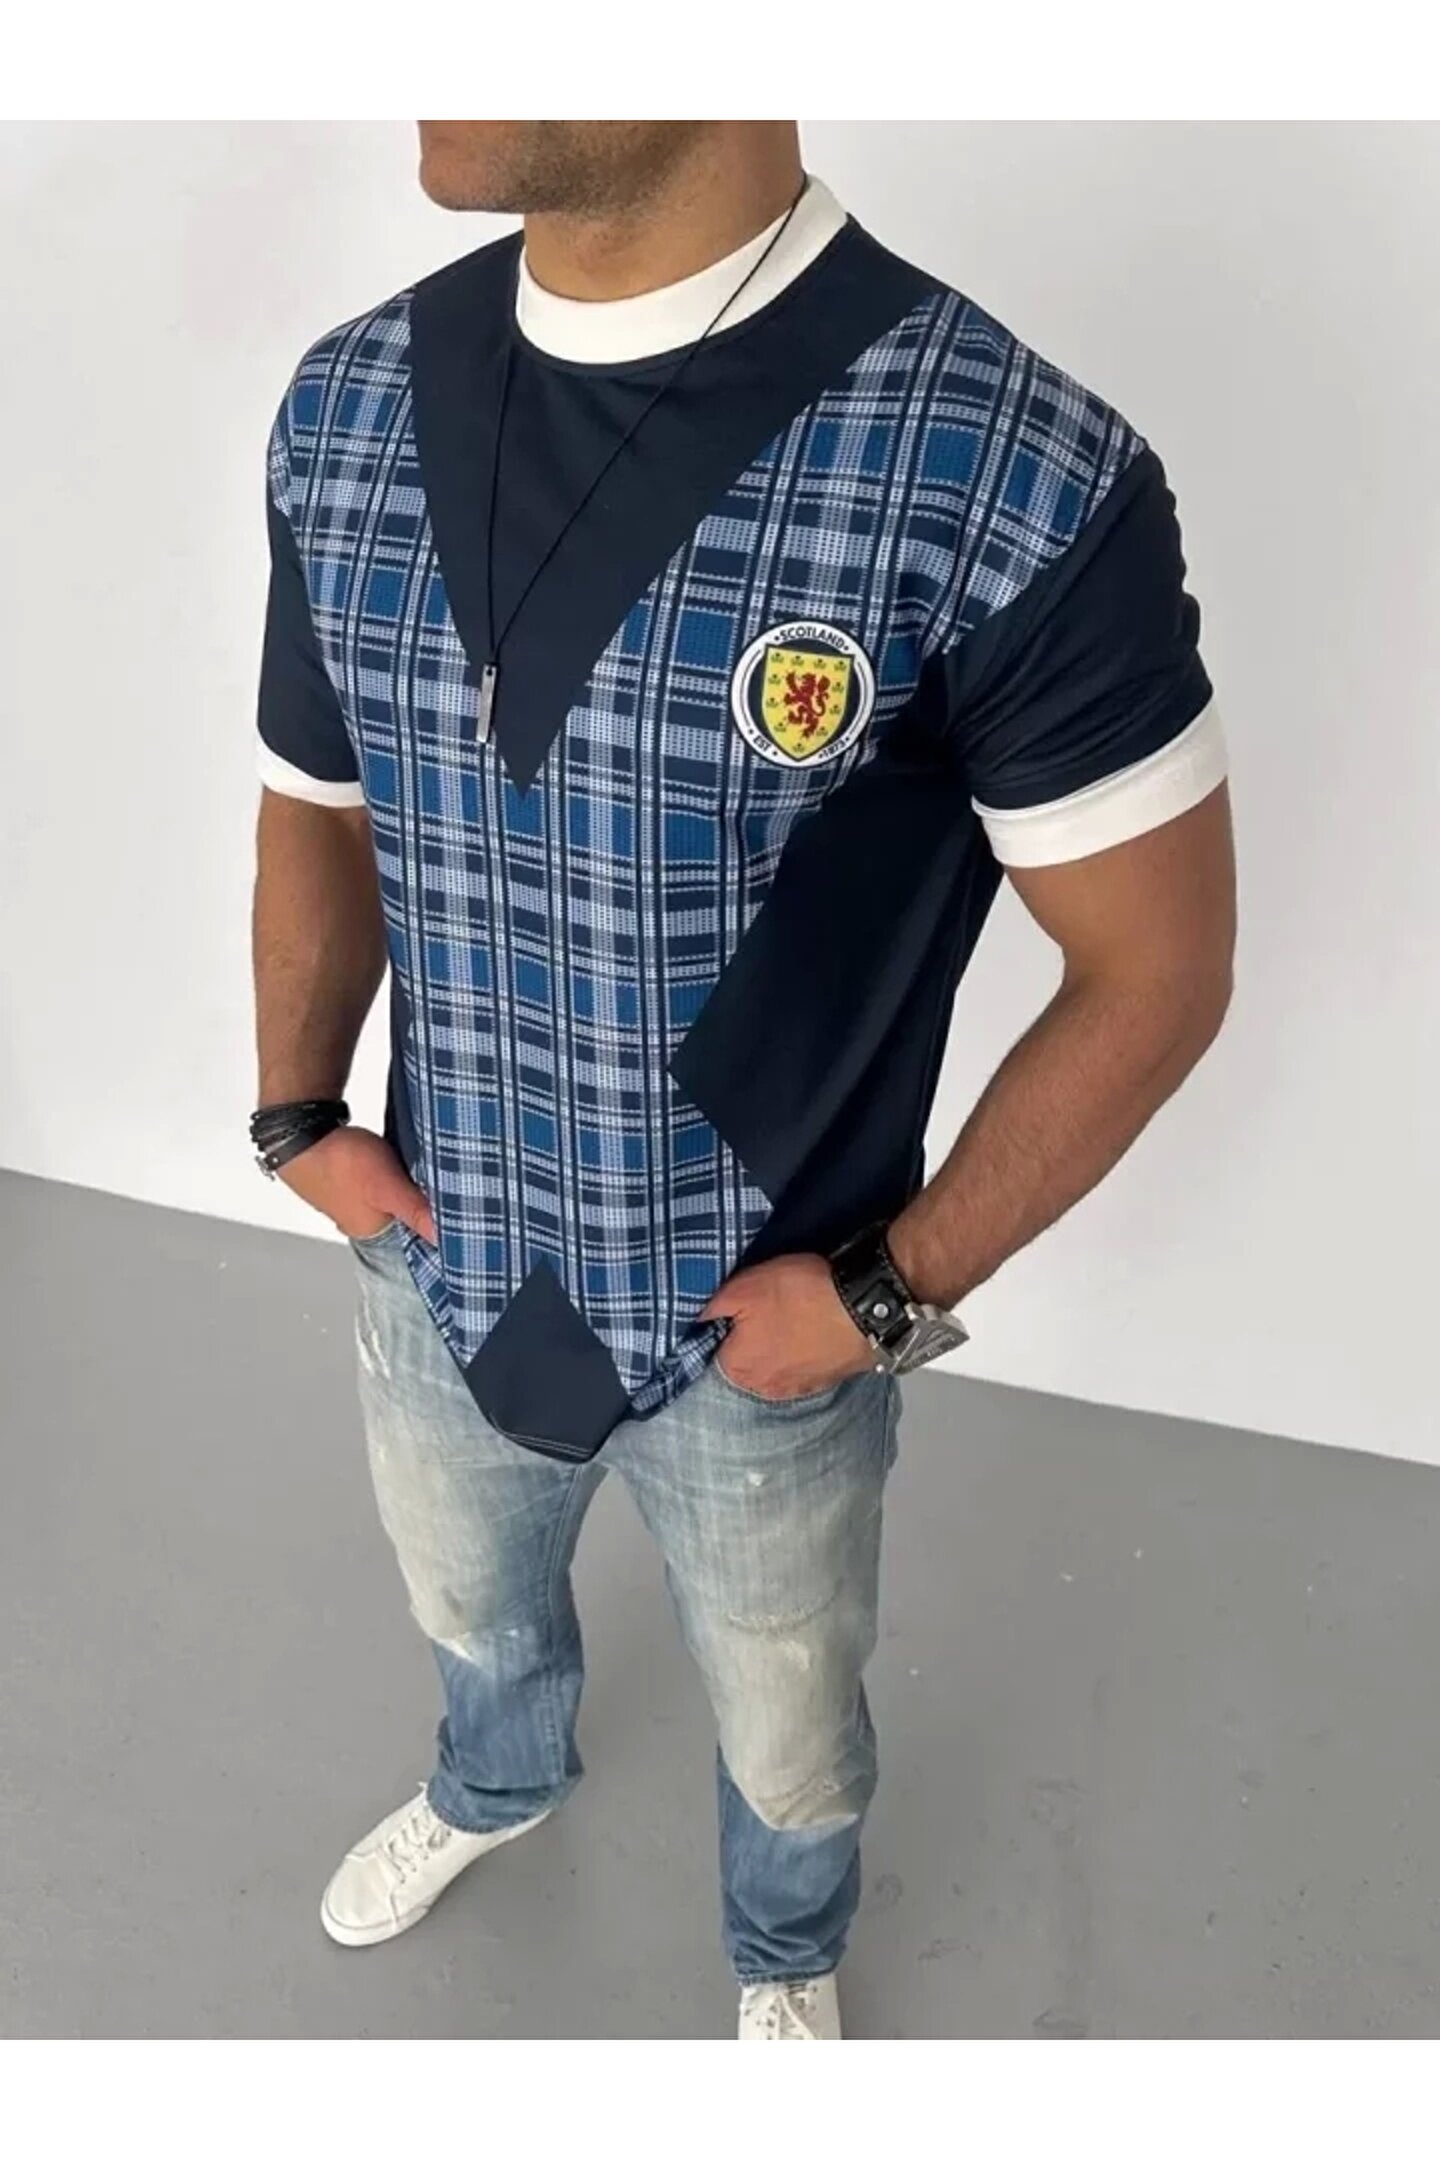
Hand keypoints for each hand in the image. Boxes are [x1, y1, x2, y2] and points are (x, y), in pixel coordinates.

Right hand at [278, 1125, 437, 1244]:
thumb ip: (416, 1212)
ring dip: (396, 1182)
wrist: (298, 1130)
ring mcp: (344, 1194)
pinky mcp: (338, 1171)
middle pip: (395, 1212)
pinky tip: (388, 1157)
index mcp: (368, 1228)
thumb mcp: (388, 1188)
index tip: (448, 1206)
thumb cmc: (340, 1162)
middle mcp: (354, 1216)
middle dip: (413, 1199)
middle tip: (434, 1182)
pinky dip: (379, 1168)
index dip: (427, 1219)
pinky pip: (368, 1175)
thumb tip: (444, 1238)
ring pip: (381, 1193)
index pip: (407, 1234)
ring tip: (413, 1169)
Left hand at [700, 1252, 872, 1400]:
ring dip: (778, 1348)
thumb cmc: (797, 1295)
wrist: (864, 1306)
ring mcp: (797, 1389)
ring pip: (775, 1366)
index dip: (722, 1327)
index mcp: (736, 1368)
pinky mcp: (825, 1382)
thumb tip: (691, 1320)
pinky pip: (803, 1367)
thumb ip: (710, 1308)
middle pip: (745, 1362)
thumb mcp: (743, 1288)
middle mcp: (763, 1388)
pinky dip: (803, 1352)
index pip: (712, 1351)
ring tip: (791, 1318)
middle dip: (749, 1340)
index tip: (735, 1309)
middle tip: (765, 1309)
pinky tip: (811, 1331)